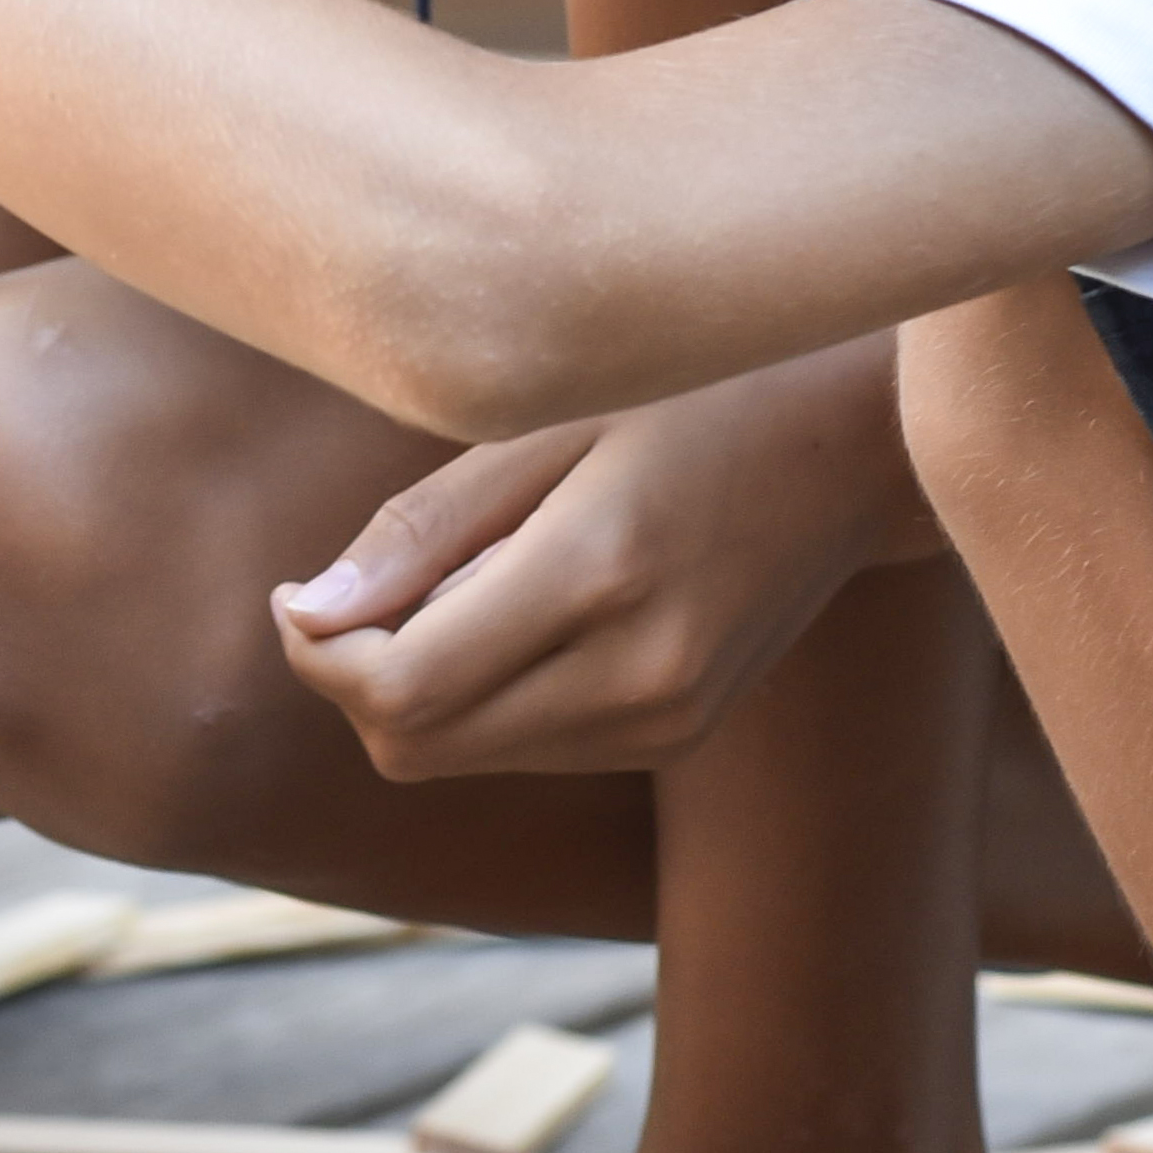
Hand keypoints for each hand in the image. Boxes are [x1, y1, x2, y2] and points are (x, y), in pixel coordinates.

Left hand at [267, 334, 932, 777]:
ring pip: (461, 758)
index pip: (400, 689)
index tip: (298, 593)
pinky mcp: (676, 735)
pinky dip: (484, 696)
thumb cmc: (690, 394)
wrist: (854, 441)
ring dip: (418, 690)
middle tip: (357, 590)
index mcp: (599, 573)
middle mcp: (639, 672)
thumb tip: (308, 617)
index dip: (319, 654)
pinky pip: (524, 747)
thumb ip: (422, 528)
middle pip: (414, 746)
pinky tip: (524, 609)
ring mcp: (665, 719)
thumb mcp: (547, 419)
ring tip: (465, 579)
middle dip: (355, 680)